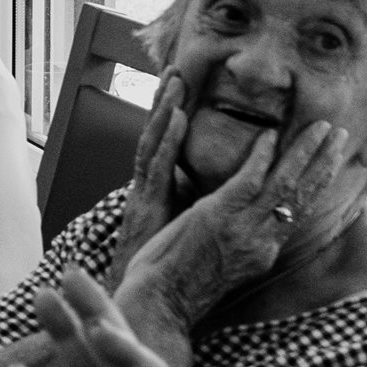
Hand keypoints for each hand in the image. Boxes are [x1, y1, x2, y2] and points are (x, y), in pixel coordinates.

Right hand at [104, 69, 187, 286]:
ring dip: (166, 108)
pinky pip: (159, 168)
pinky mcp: (146, 207)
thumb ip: (196, 203)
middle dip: (167, 100)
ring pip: (156, 142)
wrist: (143, 299)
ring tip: (175, 78)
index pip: (167, 143)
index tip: (184, 84)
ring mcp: (145, 195)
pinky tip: (180, 116)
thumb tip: (224, 189)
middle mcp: (150, 188)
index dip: (174, 113)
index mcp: (159, 190)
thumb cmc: (164, 268)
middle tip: (176, 67)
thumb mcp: (184, 227)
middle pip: (160, 135)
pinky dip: (169, 140)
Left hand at [116, 113, 359, 334]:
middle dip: (325, 162)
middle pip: (303, 195)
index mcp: (265, 251)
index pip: (299, 211)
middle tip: (342, 133)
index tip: (330, 161)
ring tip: (323, 126)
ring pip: (285, 183)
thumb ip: (244, 244)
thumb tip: (249, 221)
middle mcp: (263, 240)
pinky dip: (262, 155)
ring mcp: (243, 227)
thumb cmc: (182, 285)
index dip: (317, 184)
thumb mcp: (227, 266)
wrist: (161, 303)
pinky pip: (249, 179)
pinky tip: (271, 134)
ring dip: (305, 151)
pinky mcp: (219, 215)